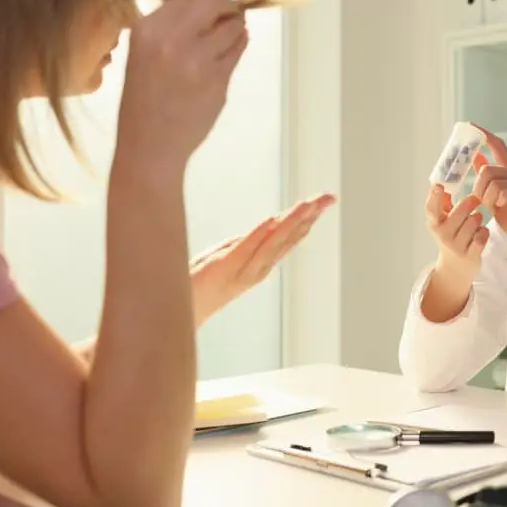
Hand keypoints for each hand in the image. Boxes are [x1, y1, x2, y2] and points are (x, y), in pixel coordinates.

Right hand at [116, 0, 247, 175]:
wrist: (150, 144)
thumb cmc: (143, 101)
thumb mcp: (142, 55)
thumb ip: (169, 29)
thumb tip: (206, 5)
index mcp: (146, 31)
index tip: (218, 0)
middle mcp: (171, 40)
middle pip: (213, 5)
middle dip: (227, 6)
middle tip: (232, 12)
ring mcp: (197, 60)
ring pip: (232, 27)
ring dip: (237, 26)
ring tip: (235, 31)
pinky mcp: (217, 80)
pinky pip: (237, 51)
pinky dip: (240, 44)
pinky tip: (236, 46)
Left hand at [190, 193, 335, 321]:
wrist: (177, 309)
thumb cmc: (200, 283)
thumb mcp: (229, 255)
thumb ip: (250, 243)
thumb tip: (270, 226)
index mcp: (261, 263)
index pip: (290, 236)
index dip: (309, 218)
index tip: (325, 200)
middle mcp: (258, 268)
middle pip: (288, 238)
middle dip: (309, 216)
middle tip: (328, 198)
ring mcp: (242, 269)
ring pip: (273, 242)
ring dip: (292, 221)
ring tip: (308, 204)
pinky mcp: (223, 268)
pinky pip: (245, 249)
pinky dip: (259, 234)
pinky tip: (272, 220)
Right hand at [425, 185, 488, 281]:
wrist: (455, 267)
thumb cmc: (450, 236)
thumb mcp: (442, 221)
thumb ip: (442, 202)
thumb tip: (441, 182)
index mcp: (434, 224)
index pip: (431, 209)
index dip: (434, 197)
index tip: (438, 186)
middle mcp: (443, 235)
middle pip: (461, 211)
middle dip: (470, 202)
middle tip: (475, 199)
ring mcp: (457, 246)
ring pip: (474, 221)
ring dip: (478, 218)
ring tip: (476, 219)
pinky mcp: (471, 255)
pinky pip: (483, 235)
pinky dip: (484, 231)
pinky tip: (481, 232)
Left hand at [471, 127, 506, 262]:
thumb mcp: (495, 197)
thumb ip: (487, 179)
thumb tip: (475, 157)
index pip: (498, 146)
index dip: (484, 134)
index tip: (470, 125)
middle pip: (487, 168)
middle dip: (478, 187)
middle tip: (483, 201)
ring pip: (491, 180)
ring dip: (486, 196)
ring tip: (493, 207)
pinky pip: (501, 191)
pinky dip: (495, 201)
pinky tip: (501, 208)